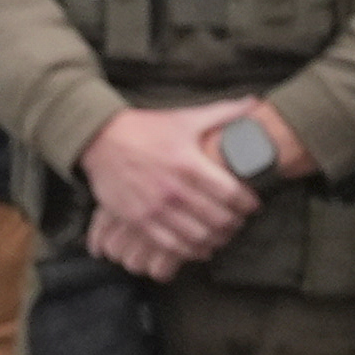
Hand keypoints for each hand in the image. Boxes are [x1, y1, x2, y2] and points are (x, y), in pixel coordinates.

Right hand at [77, 102, 260, 281]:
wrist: (101, 139)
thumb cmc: (148, 128)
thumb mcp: (186, 118)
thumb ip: (223, 113)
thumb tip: (254, 102)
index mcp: (188, 163)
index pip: (230, 193)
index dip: (247, 203)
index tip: (253, 205)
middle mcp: (173, 189)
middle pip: (217, 218)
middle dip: (235, 223)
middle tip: (241, 222)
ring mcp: (155, 208)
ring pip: (198, 237)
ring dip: (217, 240)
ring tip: (224, 235)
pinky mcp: (138, 220)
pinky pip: (171, 246)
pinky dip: (192, 251)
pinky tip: (201, 248)